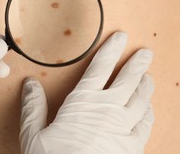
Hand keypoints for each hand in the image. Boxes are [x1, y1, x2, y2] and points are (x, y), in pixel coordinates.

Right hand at [20, 32, 154, 153]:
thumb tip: (30, 84)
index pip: (100, 67)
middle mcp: (107, 110)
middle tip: (146, 53)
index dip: (111, 49)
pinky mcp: (133, 147)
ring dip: (145, 86)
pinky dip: (149, 113)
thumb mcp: (33, 134)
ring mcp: (123, 128)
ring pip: (141, 100)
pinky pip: (146, 124)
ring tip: (148, 77)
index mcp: (83, 102)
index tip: (121, 37)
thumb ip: (33, 107)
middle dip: (138, 63)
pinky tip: (148, 108)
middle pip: (128, 79)